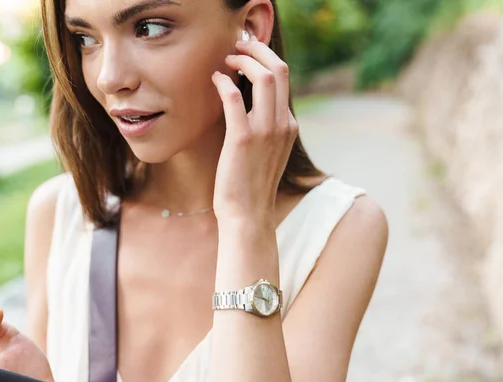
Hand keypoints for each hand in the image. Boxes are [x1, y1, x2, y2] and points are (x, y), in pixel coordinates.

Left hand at [211, 35, 298, 222]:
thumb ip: (266, 127)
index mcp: (289, 126)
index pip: (284, 79)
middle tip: (238, 46)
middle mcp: (283, 124)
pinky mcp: (243, 139)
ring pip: (264, 77)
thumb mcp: (268, 152)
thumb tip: (248, 103)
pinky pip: (233, 98)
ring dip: (243, 60)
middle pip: (280, 70)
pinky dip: (223, 81)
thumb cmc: (251, 185)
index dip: (265, 59)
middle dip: (258, 50)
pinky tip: (214, 79)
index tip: (248, 53)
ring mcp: (266, 131)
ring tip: (227, 59)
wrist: (249, 215)